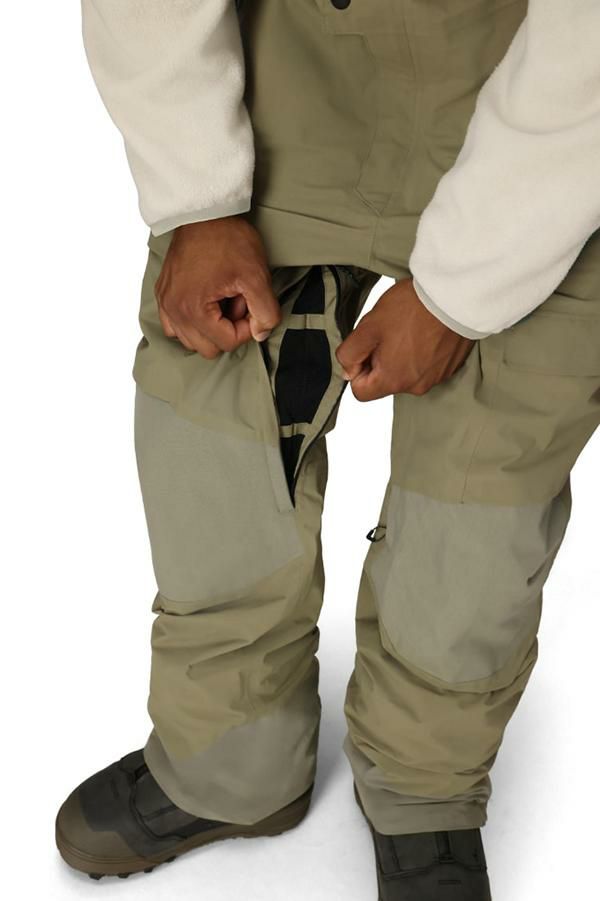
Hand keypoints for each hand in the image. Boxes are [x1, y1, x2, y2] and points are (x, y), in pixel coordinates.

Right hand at [155, 216, 280, 358]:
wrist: (204, 212)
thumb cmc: (228, 240)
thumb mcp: (257, 276)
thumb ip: (265, 312)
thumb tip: (260, 334)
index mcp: (193, 310)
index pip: (228, 343)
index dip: (247, 326)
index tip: (248, 301)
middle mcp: (173, 311)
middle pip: (208, 348)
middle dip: (227, 328)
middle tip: (235, 300)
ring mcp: (165, 303)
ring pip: (191, 341)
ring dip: (211, 326)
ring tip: (221, 298)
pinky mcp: (162, 295)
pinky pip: (175, 327)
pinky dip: (192, 322)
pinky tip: (206, 302)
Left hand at [336, 278, 474, 400]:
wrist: (455, 295)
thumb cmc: (413, 308)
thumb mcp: (368, 326)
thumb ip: (350, 353)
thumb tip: (347, 371)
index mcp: (393, 380)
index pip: (361, 392)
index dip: (357, 369)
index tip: (366, 346)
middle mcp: (416, 386)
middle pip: (385, 382)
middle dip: (380, 360)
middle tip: (389, 332)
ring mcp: (435, 378)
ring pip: (405, 374)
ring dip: (402, 356)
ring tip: (409, 330)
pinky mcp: (449, 367)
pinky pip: (426, 367)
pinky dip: (422, 353)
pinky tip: (424, 332)